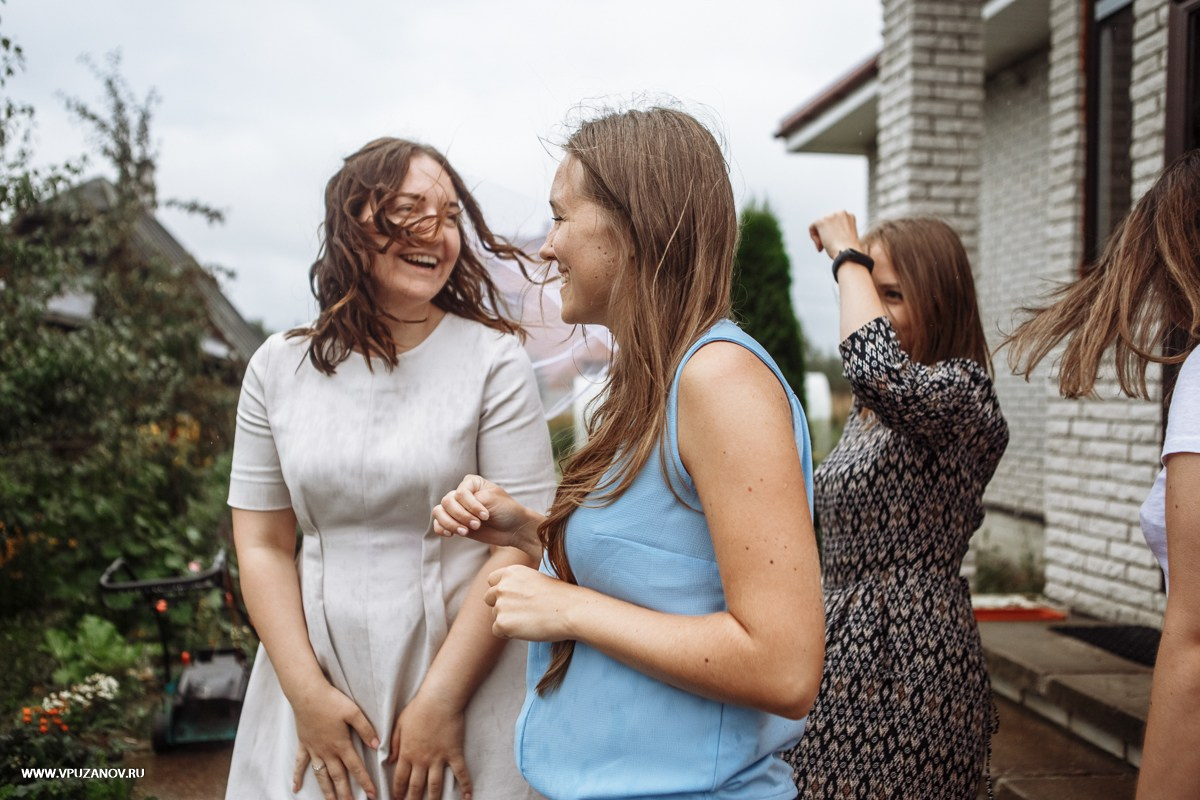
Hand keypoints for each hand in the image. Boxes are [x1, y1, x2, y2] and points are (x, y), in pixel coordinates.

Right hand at [291, 682, 380, 799]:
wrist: (307, 693)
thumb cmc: (331, 700)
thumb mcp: (354, 712)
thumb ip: (366, 730)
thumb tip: (377, 746)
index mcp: (341, 744)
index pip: (356, 768)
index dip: (365, 782)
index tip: (372, 795)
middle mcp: (327, 751)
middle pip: (338, 778)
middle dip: (346, 794)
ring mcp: (314, 749)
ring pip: (321, 776)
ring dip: (326, 791)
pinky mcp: (303, 744)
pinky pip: (300, 764)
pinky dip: (297, 776)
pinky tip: (295, 788)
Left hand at [388, 691, 471, 799]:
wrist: (440, 699)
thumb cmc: (418, 709)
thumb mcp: (399, 724)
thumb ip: (393, 744)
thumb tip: (388, 761)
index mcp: (407, 752)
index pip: (400, 778)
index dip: (398, 792)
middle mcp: (422, 759)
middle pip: (416, 786)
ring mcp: (439, 758)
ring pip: (435, 785)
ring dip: (433, 799)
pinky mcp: (454, 753)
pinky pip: (460, 772)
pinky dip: (465, 785)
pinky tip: (467, 796)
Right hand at [432, 475, 541, 558]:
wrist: (514, 529)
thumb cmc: (506, 510)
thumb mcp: (492, 500)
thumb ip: (471, 501)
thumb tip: (451, 510)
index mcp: (471, 483)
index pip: (460, 493)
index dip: (471, 506)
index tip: (486, 516)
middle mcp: (461, 494)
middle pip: (447, 502)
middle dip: (462, 516)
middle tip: (477, 525)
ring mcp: (457, 509)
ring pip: (439, 512)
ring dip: (451, 523)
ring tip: (465, 532)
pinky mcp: (455, 523)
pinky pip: (438, 524)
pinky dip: (441, 529)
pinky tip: (451, 535)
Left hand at [484, 565, 576, 641]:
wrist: (572, 610)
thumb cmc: (560, 597)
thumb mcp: (536, 580)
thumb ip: (517, 585)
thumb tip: (505, 598)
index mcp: (511, 572)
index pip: (492, 581)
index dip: (501, 591)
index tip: (514, 598)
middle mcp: (502, 586)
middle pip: (489, 599)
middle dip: (501, 606)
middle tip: (523, 612)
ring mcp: (501, 604)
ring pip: (495, 616)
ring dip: (508, 620)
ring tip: (531, 619)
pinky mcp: (502, 623)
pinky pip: (498, 631)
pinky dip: (509, 633)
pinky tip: (528, 628)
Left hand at [809, 211, 863, 258]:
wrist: (847, 253)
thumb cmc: (849, 250)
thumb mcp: (847, 236)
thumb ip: (840, 230)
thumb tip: (828, 232)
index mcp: (849, 216)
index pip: (835, 222)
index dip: (833, 233)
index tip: (834, 242)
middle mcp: (841, 213)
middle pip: (827, 222)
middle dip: (826, 234)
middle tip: (827, 246)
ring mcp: (831, 216)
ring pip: (819, 225)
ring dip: (820, 237)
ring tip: (824, 247)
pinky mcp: (822, 221)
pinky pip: (812, 227)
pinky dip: (814, 237)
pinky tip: (820, 246)